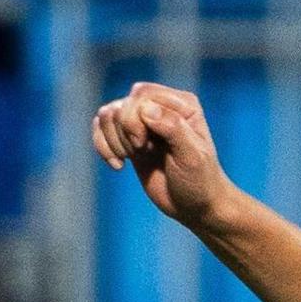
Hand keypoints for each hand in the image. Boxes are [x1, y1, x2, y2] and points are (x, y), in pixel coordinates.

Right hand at [91, 81, 239, 229]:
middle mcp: (161, 108)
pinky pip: (101, 127)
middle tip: (140, 151)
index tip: (143, 146)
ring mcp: (143, 122)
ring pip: (108, 114)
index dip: (134, 118)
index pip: (142, 95)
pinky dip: (102, 146)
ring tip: (129, 159)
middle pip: (123, 104)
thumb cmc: (199, 181)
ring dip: (113, 139)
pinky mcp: (130, 138)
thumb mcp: (192, 156)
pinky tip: (117, 165)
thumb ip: (173, 128)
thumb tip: (146, 109)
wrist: (195, 206)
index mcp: (182, 105)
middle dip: (124, 130)